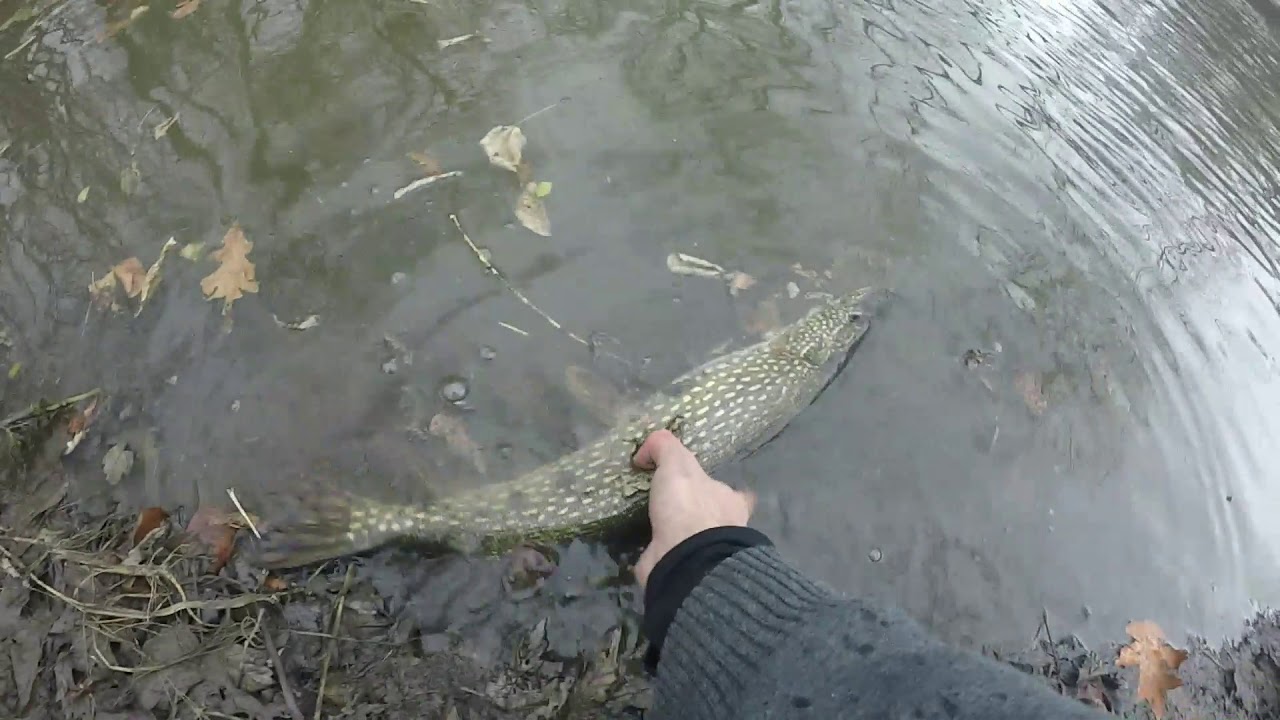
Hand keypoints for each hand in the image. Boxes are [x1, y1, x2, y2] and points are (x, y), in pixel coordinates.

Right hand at [631, 429, 755, 587]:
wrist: (686, 558)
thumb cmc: (688, 506)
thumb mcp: (677, 463)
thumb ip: (665, 447)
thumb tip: (646, 451)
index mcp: (729, 501)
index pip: (725, 490)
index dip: (711, 484)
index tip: (699, 484)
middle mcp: (722, 527)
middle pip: (706, 513)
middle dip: (691, 509)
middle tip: (664, 503)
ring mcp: (704, 552)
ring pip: (689, 537)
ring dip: (673, 532)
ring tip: (647, 523)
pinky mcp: (683, 570)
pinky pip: (668, 557)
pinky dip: (657, 553)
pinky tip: (640, 547)